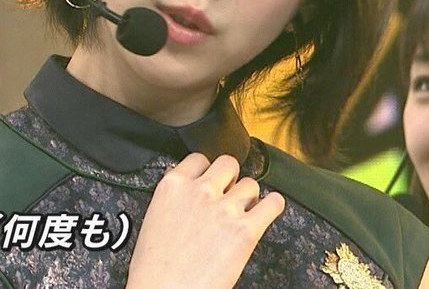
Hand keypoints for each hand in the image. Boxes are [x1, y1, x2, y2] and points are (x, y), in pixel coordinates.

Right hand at [127, 153, 284, 288]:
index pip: (199, 159)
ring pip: (251, 184)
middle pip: (229, 164)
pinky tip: (269, 210)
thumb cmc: (154, 270)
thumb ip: (176, 202)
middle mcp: (201, 191)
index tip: (212, 180)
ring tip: (246, 212)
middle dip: (231, 179)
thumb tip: (191, 201)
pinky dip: (274, 205)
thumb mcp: (154, 221)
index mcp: (173, 186)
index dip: (208, 171)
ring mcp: (225, 209)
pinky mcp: (246, 230)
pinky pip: (273, 204)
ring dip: (250, 197)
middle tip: (229, 196)